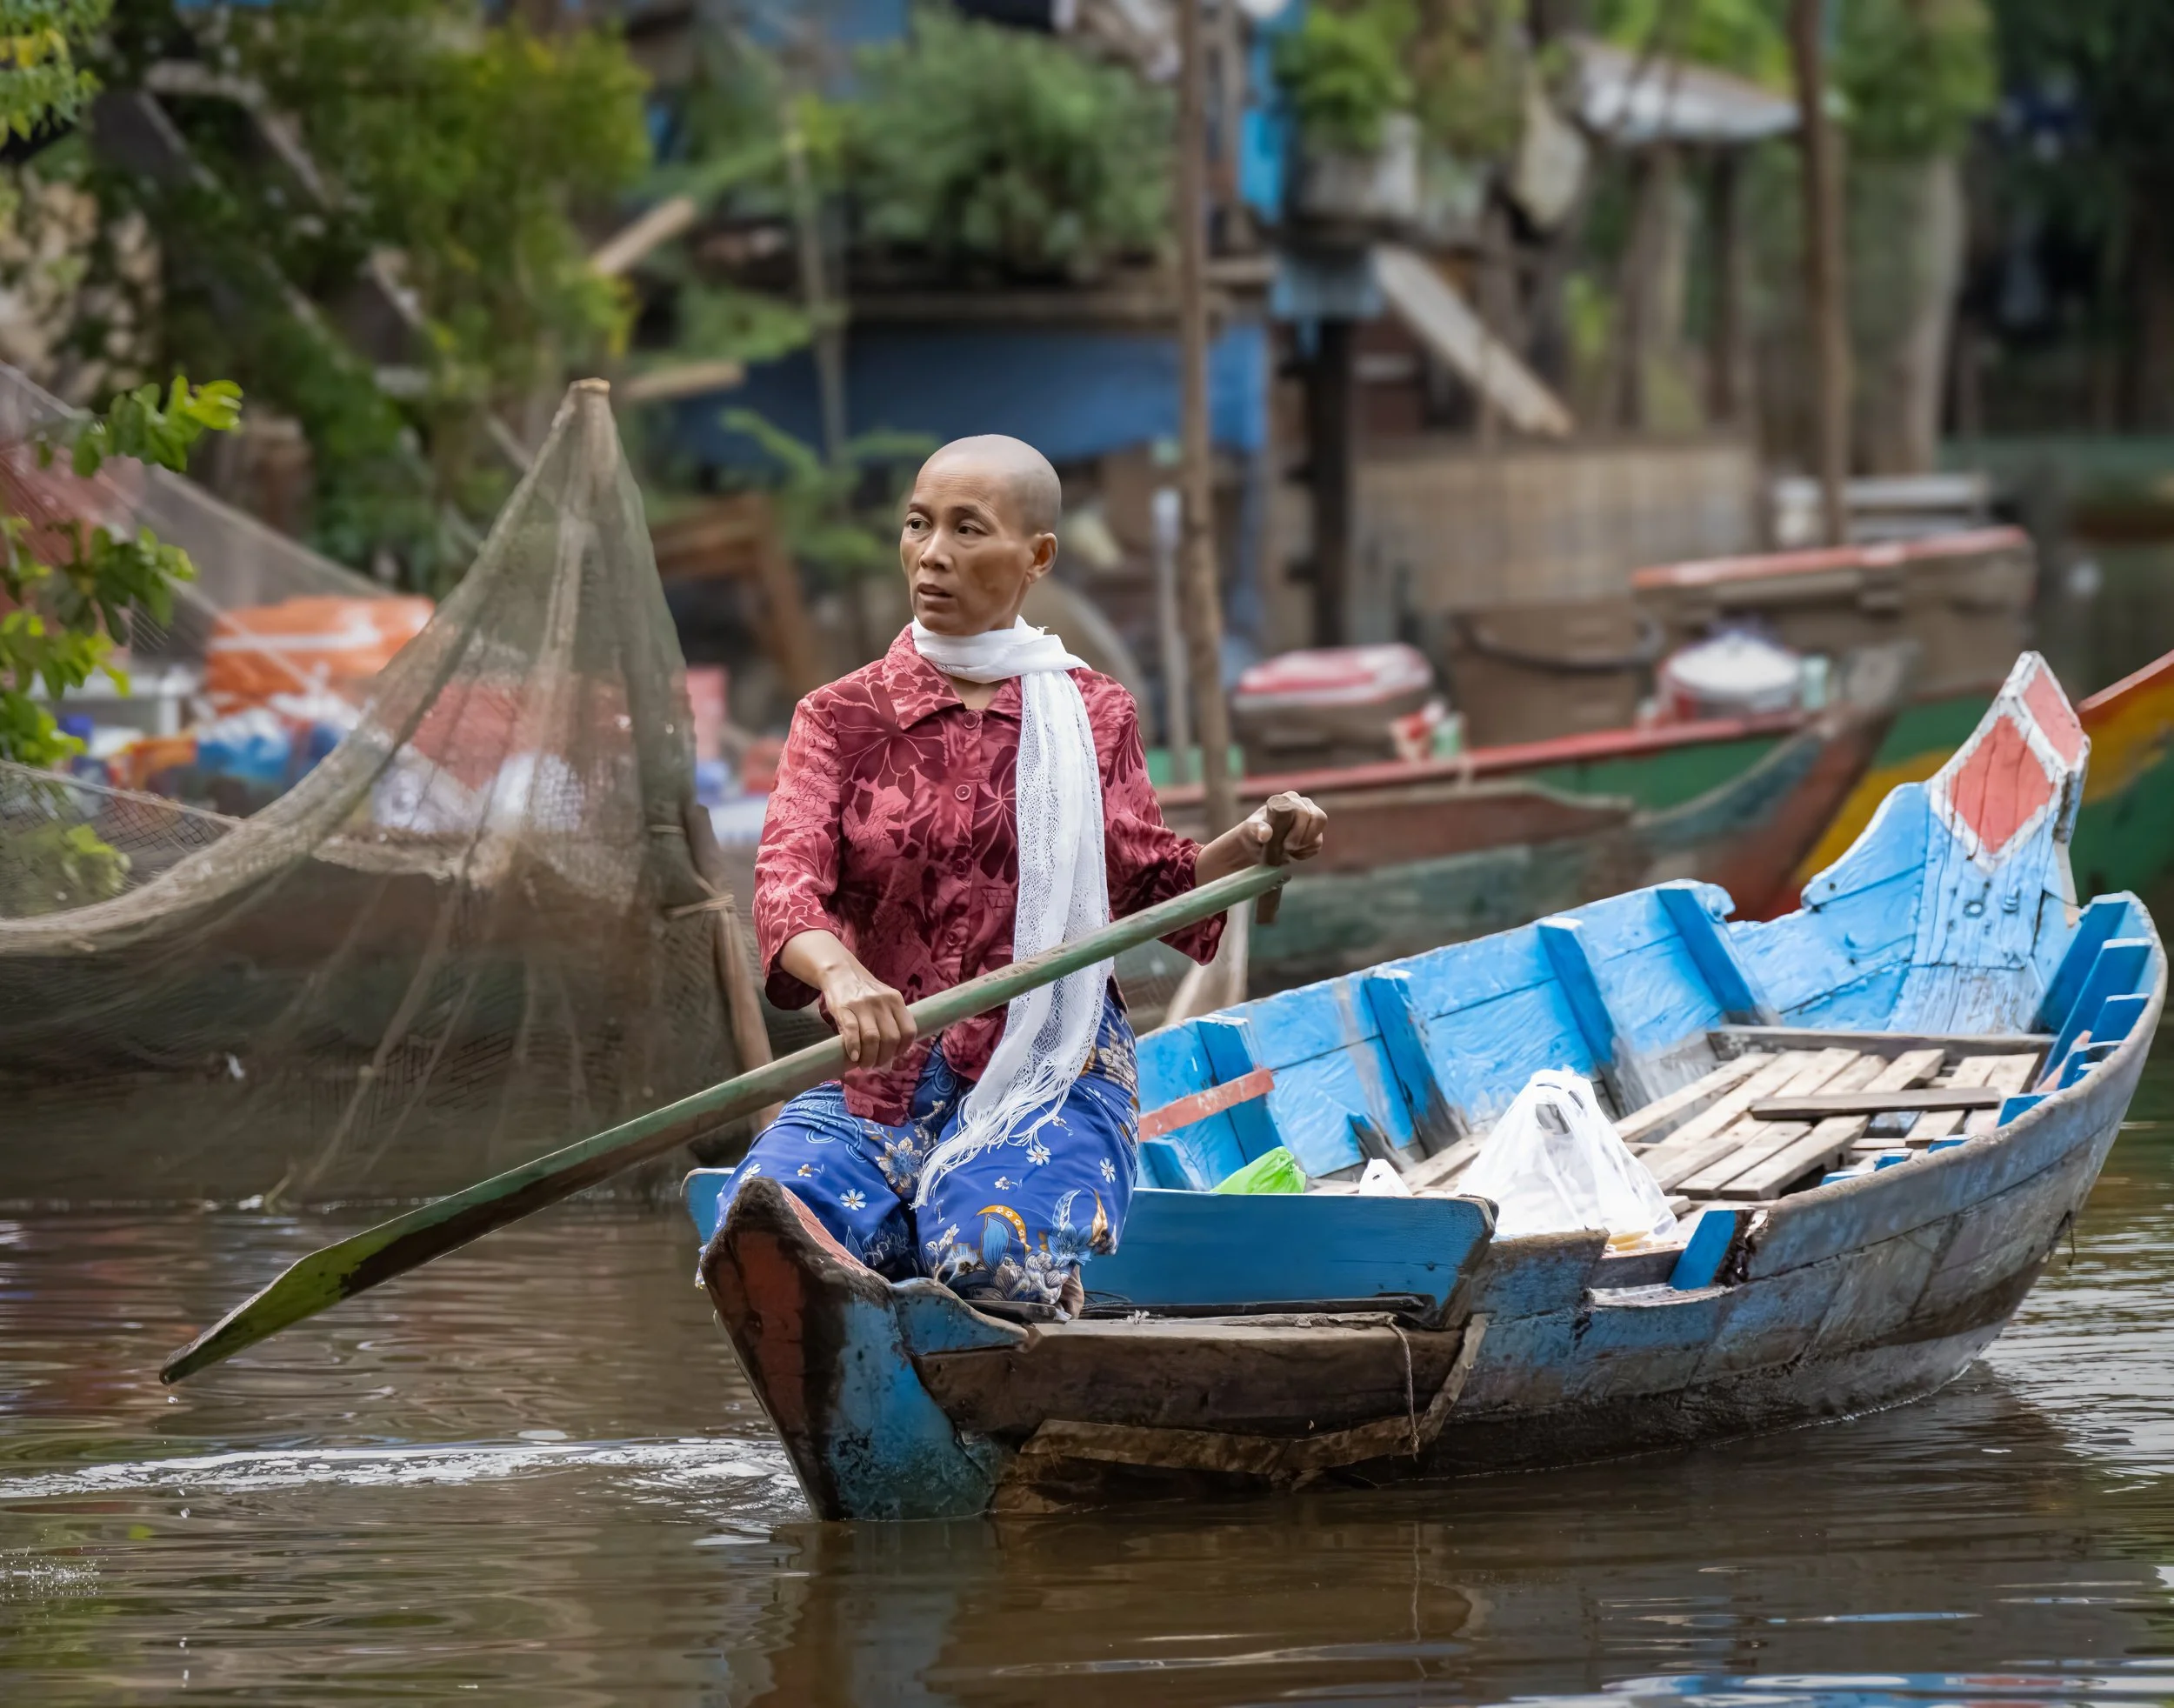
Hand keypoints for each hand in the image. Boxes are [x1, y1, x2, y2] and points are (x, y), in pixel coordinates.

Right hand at [779, 930, 916, 1067]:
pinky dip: (854, 1048)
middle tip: (877, 1065)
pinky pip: (851, 1032)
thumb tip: (894, 1057)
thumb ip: (891, 1022)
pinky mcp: (843, 1007)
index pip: (908, 1030)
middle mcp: (882, 1002)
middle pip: (890, 1038)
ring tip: (865, 1064)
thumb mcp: (884, 1001)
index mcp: (896, 1000)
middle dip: (885, 1058)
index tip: (894, 1057)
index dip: (903, 1049)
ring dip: (869, 1057)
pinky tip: (854, 1057)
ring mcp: (862, 1004)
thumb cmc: (864, 992)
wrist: (840, 972)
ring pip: (872, 1038)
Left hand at [1193, 790, 1327, 884]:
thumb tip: (1265, 834)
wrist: (1256, 845)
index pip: (1305, 811)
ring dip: (1303, 847)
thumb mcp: (1251, 829)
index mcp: (1290, 799)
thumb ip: (1257, 829)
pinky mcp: (1313, 834)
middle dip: (1303, 838)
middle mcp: (1304, 805)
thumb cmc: (1253, 832)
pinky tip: (1292, 852)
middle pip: (1319, 819)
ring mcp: (1310, 819)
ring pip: (1318, 835)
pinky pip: (1317, 845)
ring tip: (1287, 849)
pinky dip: (1305, 853)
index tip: (1286, 843)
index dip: (1299, 829)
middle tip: (1287, 847)